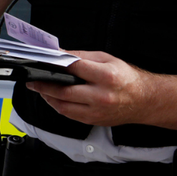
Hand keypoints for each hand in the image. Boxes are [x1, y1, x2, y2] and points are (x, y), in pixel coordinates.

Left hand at [27, 50, 151, 126]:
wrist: (144, 100)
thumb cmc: (126, 78)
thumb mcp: (107, 59)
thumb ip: (82, 56)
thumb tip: (61, 54)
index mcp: (106, 76)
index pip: (74, 68)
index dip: (56, 63)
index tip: (44, 60)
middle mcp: (101, 96)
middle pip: (64, 91)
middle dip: (43, 85)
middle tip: (32, 80)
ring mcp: (96, 111)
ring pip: (63, 106)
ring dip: (47, 97)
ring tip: (40, 88)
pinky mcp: (93, 120)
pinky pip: (69, 115)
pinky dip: (57, 106)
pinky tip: (53, 98)